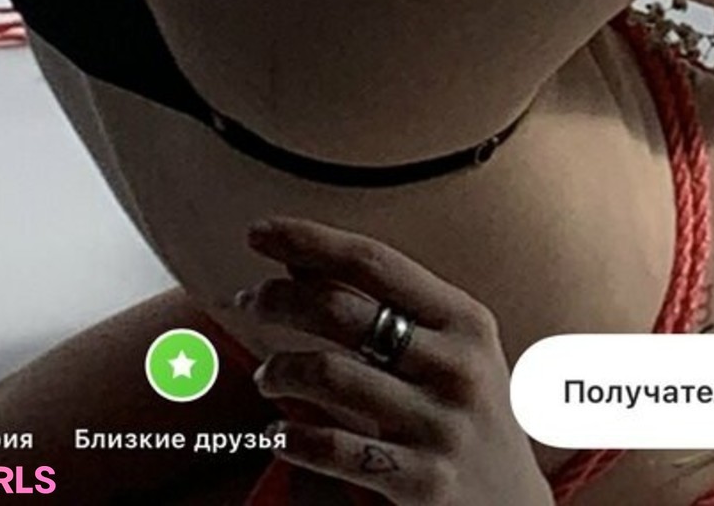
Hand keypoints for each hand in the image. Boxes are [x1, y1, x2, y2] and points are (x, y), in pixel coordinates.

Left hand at [233, 215, 552, 504]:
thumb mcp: (447, 348)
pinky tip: (278, 433)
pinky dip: (294, 436)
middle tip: (246, 303)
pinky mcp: (423, 483)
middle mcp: (457, 366)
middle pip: (342, 311)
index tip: (258, 231)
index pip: (374, 262)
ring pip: (331, 375)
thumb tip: (296, 257)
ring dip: (280, 369)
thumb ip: (382, 302)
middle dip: (278, 300)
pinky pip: (336, 450)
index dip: (310, 240)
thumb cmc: (468, 410)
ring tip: (267, 376)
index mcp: (464, 320)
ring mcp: (441, 427)